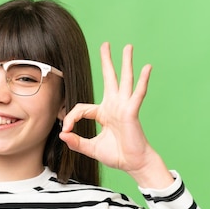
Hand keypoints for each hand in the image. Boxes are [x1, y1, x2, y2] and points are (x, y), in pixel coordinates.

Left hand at [60, 42, 172, 187]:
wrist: (133, 164)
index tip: (66, 130)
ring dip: (126, 62)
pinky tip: (147, 68)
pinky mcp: (132, 112)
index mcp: (104, 113)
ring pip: (124, 80)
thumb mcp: (91, 149)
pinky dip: (143, 80)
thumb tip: (62, 135)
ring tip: (128, 47)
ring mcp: (124, 107)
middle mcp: (114, 106)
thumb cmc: (117, 155)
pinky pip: (138, 93)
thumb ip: (76, 142)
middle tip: (105, 45)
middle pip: (109, 79)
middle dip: (107, 61)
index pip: (82, 108)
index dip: (70, 118)